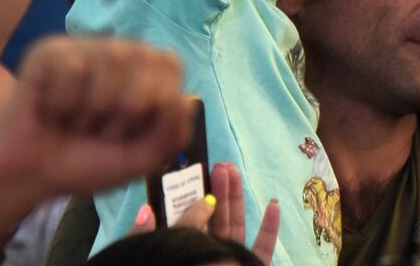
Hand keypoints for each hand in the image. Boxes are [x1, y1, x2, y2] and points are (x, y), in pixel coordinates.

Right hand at [0, 37, 191, 202]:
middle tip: (99, 130)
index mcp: (145, 69)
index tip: (130, 130)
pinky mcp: (48, 52)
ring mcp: (82, 47)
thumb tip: (186, 98)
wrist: (31, 177)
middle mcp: (118, 50)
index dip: (154, 106)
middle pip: (144, 62)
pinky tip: (51, 110)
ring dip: (92, 109)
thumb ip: (173, 131)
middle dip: (124, 113)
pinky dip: (62, 103)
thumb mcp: (142, 157)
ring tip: (76, 121)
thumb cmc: (88, 161)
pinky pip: (72, 69)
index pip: (171, 64)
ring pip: (110, 62)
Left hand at [131, 162, 279, 263]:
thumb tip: (146, 209)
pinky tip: (273, 205)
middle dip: (219, 190)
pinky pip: (263, 249)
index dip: (193, 199)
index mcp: (185, 252)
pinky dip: (270, 228)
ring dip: (239, 199)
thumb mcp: (156, 253)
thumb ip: (147, 237)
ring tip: (236, 171)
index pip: (189, 224)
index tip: (196, 173)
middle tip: (221, 164)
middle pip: (214, 220)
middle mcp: (208, 256)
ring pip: (236, 227)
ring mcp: (232, 262)